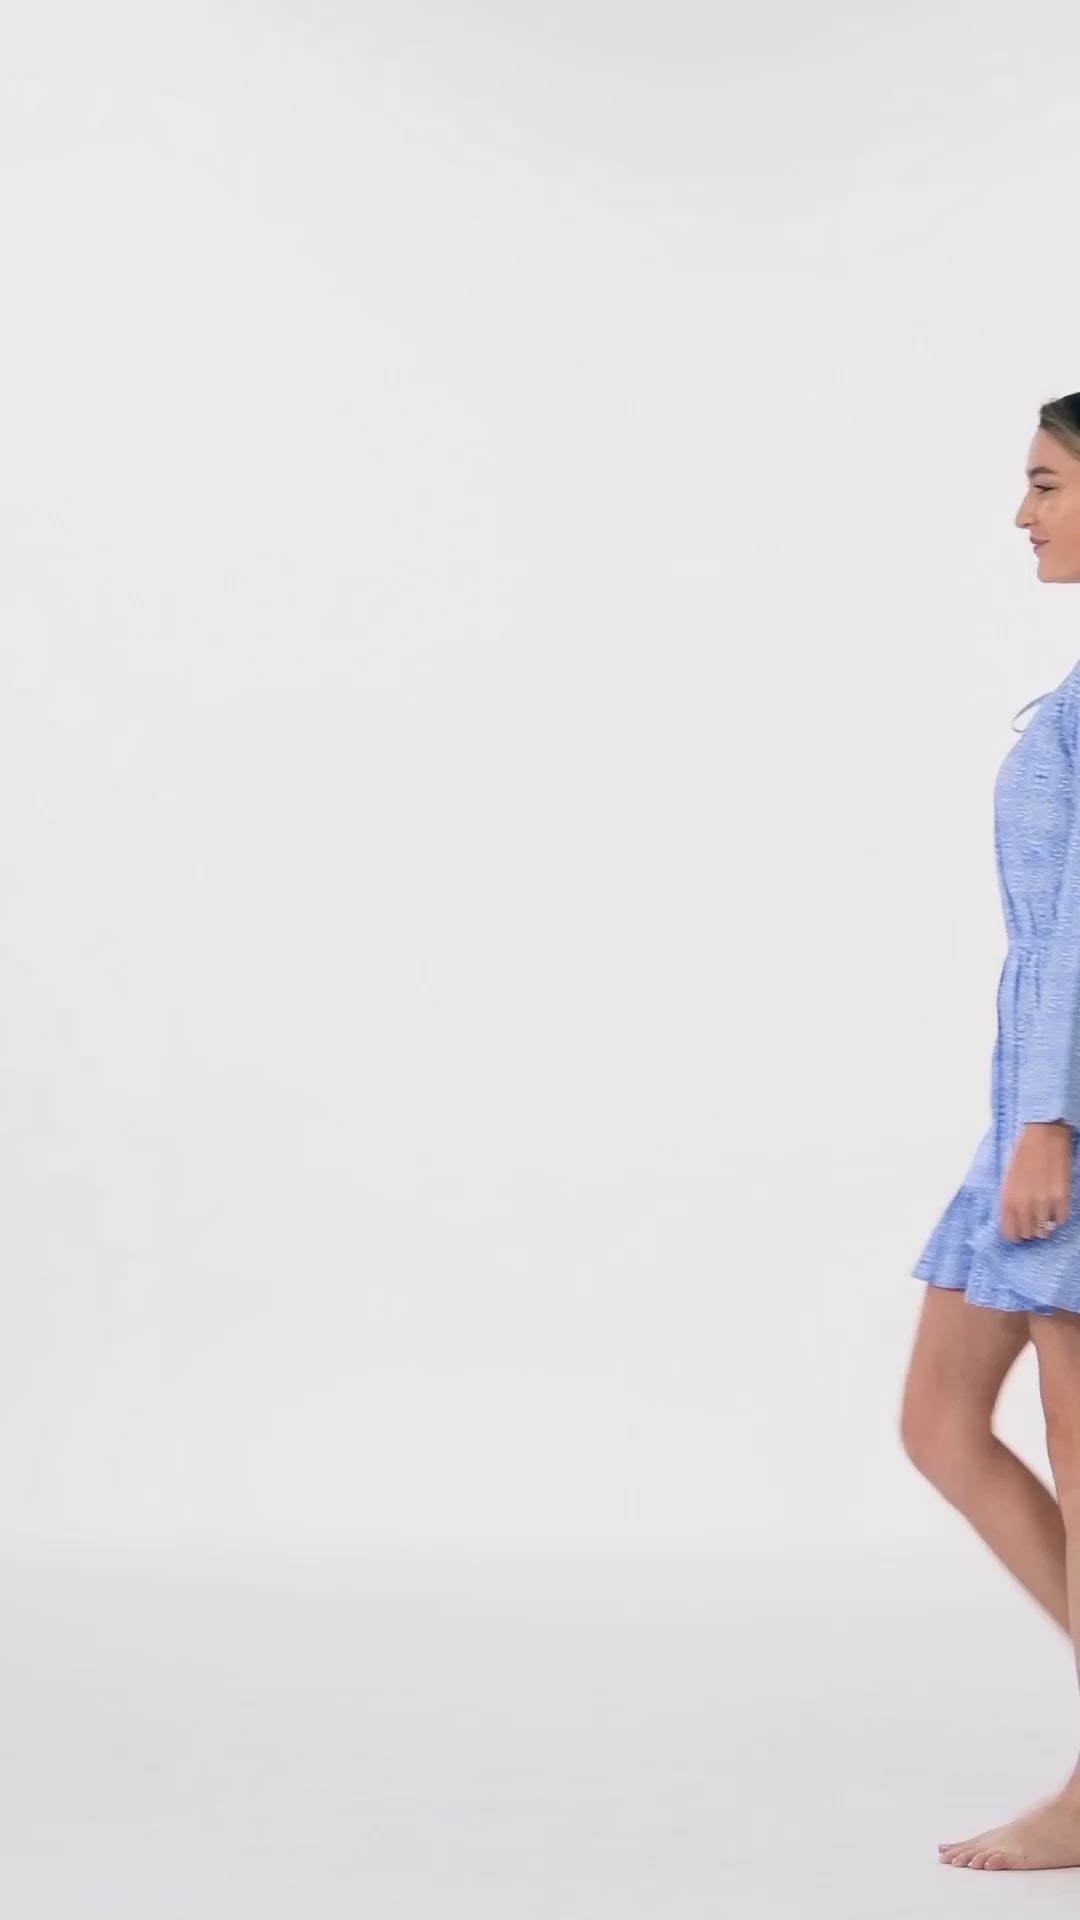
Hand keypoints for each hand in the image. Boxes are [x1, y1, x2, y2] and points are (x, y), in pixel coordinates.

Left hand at [999, 1122, 1072, 1241]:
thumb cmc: (1022, 1153)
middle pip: (1028, 1234)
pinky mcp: (1062, 1198)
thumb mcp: (1007, 1178)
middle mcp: (1024, 1205)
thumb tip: (1013, 1218)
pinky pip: (1060, 1220)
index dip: (1014, 1234)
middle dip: (1029, 1229)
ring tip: (1043, 1211)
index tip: (1017, 1231)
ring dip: (1044, 1223)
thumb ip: (1009, 1200)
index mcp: (1007, 1199)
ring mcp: (1044, 1203)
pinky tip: (1054, 1204)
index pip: (1009, 1233)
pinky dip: (1057, 1215)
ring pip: (1045, 1231)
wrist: (1043, 1135)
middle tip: (1031, 1219)